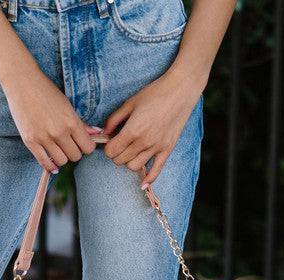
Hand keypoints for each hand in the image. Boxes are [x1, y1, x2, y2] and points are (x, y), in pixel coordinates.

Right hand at [2, 68, 99, 171]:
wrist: (22, 83)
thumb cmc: (46, 92)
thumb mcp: (67, 105)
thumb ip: (80, 123)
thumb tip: (96, 133)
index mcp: (71, 121)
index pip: (87, 147)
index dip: (86, 146)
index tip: (81, 143)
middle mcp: (59, 132)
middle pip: (75, 156)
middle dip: (74, 152)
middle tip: (69, 145)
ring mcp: (44, 138)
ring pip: (62, 161)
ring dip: (62, 157)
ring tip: (59, 150)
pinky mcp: (30, 141)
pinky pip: (44, 163)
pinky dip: (50, 166)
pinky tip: (52, 164)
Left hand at [103, 68, 202, 186]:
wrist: (181, 90)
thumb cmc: (154, 93)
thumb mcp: (129, 103)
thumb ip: (114, 120)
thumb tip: (103, 133)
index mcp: (132, 131)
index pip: (111, 152)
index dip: (108, 147)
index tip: (111, 140)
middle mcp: (144, 143)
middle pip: (120, 161)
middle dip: (116, 154)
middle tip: (120, 144)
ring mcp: (156, 148)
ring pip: (134, 167)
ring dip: (128, 161)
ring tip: (131, 150)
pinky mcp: (167, 149)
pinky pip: (156, 171)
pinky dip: (148, 180)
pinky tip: (142, 185)